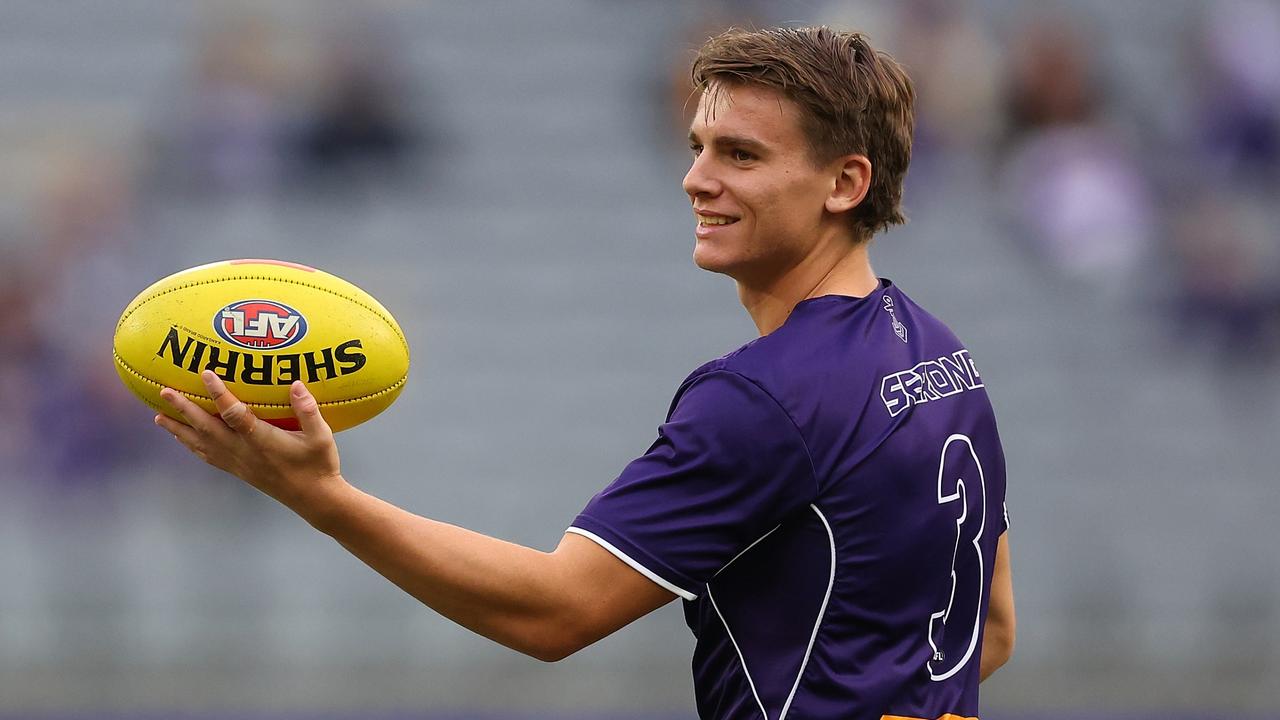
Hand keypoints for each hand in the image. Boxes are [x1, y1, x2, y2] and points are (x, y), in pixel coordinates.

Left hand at [156, 370, 347, 519]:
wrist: (314, 499)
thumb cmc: (320, 465)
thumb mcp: (321, 437)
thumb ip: (309, 410)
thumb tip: (295, 383)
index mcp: (261, 441)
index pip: (234, 414)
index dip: (218, 393)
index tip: (205, 373)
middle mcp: (244, 452)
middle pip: (206, 428)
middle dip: (183, 409)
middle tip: (164, 392)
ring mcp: (238, 463)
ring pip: (201, 444)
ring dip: (178, 429)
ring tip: (158, 416)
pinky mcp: (238, 471)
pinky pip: (207, 456)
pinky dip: (191, 445)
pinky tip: (182, 438)